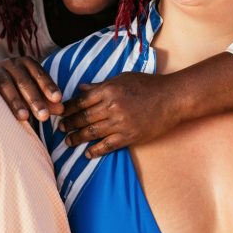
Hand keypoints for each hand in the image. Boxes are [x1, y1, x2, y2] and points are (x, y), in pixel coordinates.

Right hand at [0, 57, 63, 121]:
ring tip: (24, 117)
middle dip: (35, 100)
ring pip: (5, 83)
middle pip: (24, 81)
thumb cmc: (19, 90)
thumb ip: (46, 101)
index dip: (48, 86)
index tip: (58, 100)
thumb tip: (62, 110)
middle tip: (44, 117)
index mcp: (27, 64)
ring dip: (15, 100)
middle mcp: (12, 63)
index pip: (40, 75)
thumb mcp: (34, 94)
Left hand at [58, 72, 182, 158]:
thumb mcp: (121, 79)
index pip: (81, 101)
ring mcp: (120, 123)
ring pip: (92, 132)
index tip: (59, 113)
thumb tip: (81, 88)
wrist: (172, 98)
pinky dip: (96, 151)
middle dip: (69, 124)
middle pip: (83, 118)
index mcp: (108, 90)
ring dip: (77, 138)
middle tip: (60, 129)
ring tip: (68, 141)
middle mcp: (112, 107)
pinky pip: (108, 145)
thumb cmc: (147, 85)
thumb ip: (100, 85)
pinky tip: (87, 153)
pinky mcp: (129, 136)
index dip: (67, 108)